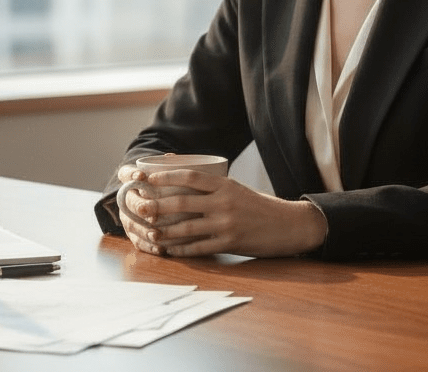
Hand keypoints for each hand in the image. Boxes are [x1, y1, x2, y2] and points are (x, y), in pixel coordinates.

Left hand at [120, 168, 327, 257]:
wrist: (288, 225)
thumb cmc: (260, 206)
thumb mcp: (238, 190)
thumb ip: (214, 188)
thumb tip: (183, 182)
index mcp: (225, 185)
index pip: (190, 177)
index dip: (165, 177)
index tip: (146, 178)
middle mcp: (224, 202)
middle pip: (182, 202)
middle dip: (157, 205)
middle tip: (139, 207)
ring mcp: (226, 223)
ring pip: (186, 227)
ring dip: (165, 231)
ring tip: (150, 232)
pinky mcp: (229, 243)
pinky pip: (199, 247)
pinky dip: (181, 248)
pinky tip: (169, 249)